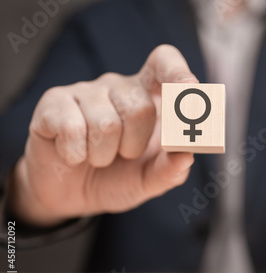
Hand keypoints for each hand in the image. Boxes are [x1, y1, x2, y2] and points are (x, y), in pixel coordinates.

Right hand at [11, 45, 196, 225]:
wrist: (71, 194)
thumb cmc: (118, 178)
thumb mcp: (149, 181)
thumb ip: (170, 170)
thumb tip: (186, 155)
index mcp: (150, 97)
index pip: (165, 63)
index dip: (177, 73)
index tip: (189, 89)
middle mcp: (120, 87)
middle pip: (140, 107)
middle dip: (134, 145)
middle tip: (123, 155)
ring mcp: (86, 91)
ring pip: (106, 124)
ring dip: (103, 156)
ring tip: (98, 156)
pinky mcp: (54, 102)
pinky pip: (71, 129)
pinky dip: (75, 155)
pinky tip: (73, 155)